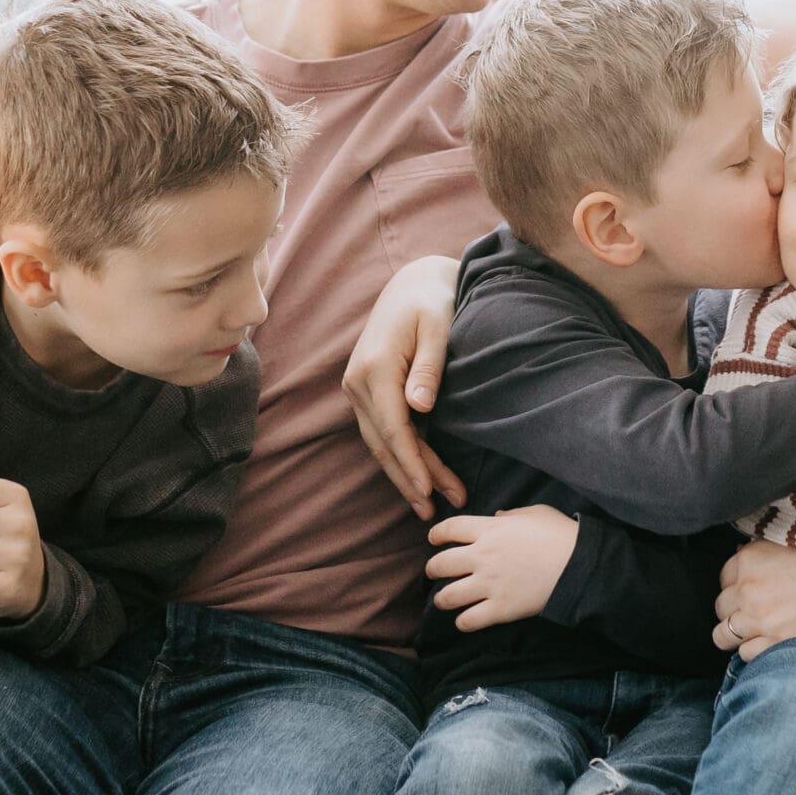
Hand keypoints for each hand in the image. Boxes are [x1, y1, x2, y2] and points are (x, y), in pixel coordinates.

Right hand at [343, 253, 466, 518]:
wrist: (413, 282)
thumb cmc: (432, 302)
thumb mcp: (438, 327)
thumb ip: (430, 367)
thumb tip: (420, 408)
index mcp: (375, 368)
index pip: (393, 429)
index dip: (412, 464)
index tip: (429, 492)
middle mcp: (357, 382)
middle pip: (383, 444)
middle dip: (411, 480)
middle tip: (437, 511)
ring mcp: (357, 388)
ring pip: (379, 443)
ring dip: (404, 474)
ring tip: (430, 504)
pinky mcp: (365, 391)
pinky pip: (380, 432)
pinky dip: (398, 456)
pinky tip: (416, 477)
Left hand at [425, 505, 576, 630]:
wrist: (580, 565)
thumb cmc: (561, 535)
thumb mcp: (536, 513)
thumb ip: (511, 515)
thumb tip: (497, 517)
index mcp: (489, 530)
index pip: (449, 528)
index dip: (437, 534)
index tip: (434, 539)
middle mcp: (482, 556)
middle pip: (440, 564)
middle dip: (432, 569)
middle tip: (434, 572)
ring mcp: (490, 584)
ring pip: (448, 596)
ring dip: (441, 599)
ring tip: (443, 600)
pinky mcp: (501, 609)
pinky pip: (469, 620)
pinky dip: (462, 622)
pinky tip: (464, 620)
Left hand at [713, 540, 795, 659]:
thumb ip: (764, 549)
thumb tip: (742, 554)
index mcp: (751, 558)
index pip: (724, 577)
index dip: (737, 585)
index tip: (750, 590)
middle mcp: (750, 589)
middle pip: (722, 607)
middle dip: (735, 610)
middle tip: (755, 613)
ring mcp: (762, 620)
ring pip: (725, 635)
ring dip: (738, 635)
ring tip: (757, 633)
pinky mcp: (778, 644)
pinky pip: (746, 655)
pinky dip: (755, 651)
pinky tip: (772, 645)